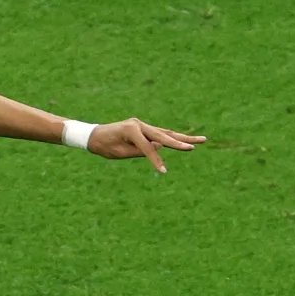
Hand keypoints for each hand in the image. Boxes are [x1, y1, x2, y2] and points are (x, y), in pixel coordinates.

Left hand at [90, 118, 206, 172]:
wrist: (93, 135)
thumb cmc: (104, 146)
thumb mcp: (119, 153)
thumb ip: (140, 151)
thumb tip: (160, 148)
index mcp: (131, 130)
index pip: (148, 147)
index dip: (156, 160)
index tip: (164, 171)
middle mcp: (139, 124)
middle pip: (164, 135)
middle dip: (182, 141)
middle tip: (199, 143)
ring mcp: (141, 124)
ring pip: (165, 133)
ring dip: (182, 137)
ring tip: (201, 139)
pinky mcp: (143, 128)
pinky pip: (160, 134)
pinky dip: (171, 137)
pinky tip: (184, 140)